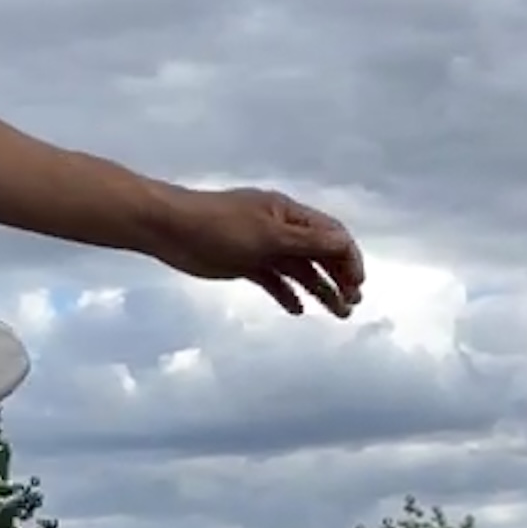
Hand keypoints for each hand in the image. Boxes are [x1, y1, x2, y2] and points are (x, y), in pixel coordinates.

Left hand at [168, 187, 364, 320]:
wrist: (169, 228)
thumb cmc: (218, 226)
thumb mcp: (267, 235)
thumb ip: (306, 241)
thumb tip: (344, 242)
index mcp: (287, 214)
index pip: (330, 234)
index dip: (348, 257)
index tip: (357, 284)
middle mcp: (279, 229)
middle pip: (319, 253)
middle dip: (338, 277)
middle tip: (350, 304)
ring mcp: (262, 246)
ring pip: (299, 269)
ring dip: (319, 289)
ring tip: (337, 313)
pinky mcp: (244, 263)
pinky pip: (274, 279)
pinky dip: (287, 293)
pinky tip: (296, 309)